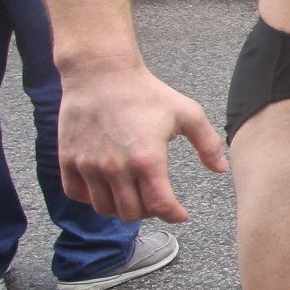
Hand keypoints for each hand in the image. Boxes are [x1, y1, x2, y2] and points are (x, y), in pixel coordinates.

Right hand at [58, 63, 228, 223]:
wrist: (101, 74)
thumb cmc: (146, 93)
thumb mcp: (187, 113)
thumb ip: (207, 143)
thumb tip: (221, 169)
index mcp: (147, 159)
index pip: (160, 205)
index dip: (173, 215)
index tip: (180, 214)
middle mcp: (115, 167)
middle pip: (131, 213)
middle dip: (150, 213)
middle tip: (157, 202)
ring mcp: (88, 165)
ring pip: (104, 208)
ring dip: (121, 209)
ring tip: (134, 197)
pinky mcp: (68, 160)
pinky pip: (76, 194)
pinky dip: (92, 198)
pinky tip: (106, 189)